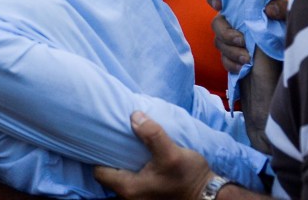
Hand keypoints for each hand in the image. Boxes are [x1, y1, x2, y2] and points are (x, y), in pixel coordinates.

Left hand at [94, 112, 213, 199]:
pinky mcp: (147, 195)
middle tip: (114, 138)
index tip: (103, 139)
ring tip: (125, 145)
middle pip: (108, 175)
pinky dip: (131, 169)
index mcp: (128, 188)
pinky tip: (138, 156)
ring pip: (120, 178)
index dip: (98, 155)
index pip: (99, 172)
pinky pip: (131, 181)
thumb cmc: (189, 177)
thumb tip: (134, 116)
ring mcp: (138, 198)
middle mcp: (128, 198)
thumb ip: (152, 135)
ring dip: (121, 163)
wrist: (209, 195)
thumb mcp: (172, 153)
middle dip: (110, 157)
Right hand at [208, 0, 287, 72]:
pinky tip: (243, 68)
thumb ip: (282, 9)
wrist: (292, 61)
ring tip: (247, 59)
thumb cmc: (290, 33)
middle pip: (217, 24)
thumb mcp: (290, 18)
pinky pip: (224, 60)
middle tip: (241, 41)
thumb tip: (268, 9)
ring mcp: (232, 41)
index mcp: (246, 8)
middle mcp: (236, 23)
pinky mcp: (234, 57)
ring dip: (231, 51)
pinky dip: (232, 64)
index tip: (219, 5)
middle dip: (226, 33)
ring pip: (219, 43)